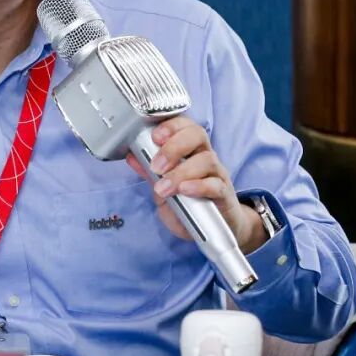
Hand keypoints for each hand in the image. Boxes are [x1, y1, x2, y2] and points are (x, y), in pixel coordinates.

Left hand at [125, 117, 265, 253]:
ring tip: (163, 187)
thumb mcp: (163, 187)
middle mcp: (205, 157)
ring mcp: (217, 174)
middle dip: (174, 146)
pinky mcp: (224, 195)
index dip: (171, 125)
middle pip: (198, 135)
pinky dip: (198, 186)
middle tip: (156, 165)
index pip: (185, 125)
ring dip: (181, 172)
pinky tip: (184, 191)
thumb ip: (150, 172)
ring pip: (207, 160)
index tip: (155, 136)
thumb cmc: (188, 204)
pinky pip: (216, 185)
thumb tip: (132, 156)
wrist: (211, 231)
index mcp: (191, 150)